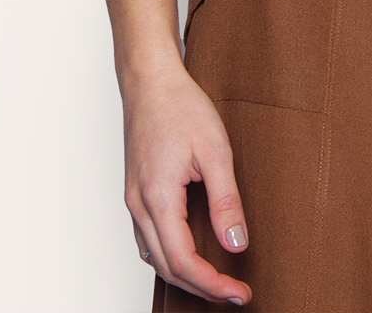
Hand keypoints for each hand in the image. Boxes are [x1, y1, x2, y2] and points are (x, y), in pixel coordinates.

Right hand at [124, 63, 251, 305]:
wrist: (151, 81)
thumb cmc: (181, 107)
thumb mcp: (216, 151)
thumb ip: (226, 201)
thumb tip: (236, 244)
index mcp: (158, 198)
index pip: (183, 262)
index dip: (212, 284)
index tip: (239, 293)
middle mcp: (138, 205)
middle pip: (166, 267)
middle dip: (201, 287)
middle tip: (235, 293)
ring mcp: (132, 200)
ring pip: (153, 257)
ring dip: (184, 275)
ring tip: (216, 279)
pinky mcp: (135, 192)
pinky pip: (147, 239)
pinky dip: (168, 256)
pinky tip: (188, 254)